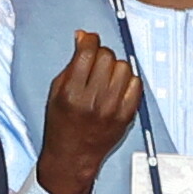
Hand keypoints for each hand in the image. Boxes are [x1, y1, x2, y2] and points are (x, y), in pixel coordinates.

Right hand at [32, 29, 144, 193]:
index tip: (89, 40)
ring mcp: (113, 109)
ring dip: (115, 66)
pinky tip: (118, 86)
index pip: (87, 52)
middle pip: (107, 57)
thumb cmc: (61, 124)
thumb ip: (70, 64)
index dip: (89, 40)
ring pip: (124, 67)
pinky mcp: (127, 115)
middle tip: (96, 61)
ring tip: (107, 75)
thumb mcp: (56, 92)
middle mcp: (93, 100)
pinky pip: (136, 84)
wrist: (73, 156)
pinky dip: (128, 80)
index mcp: (72, 92)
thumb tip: (82, 37)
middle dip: (101, 53)